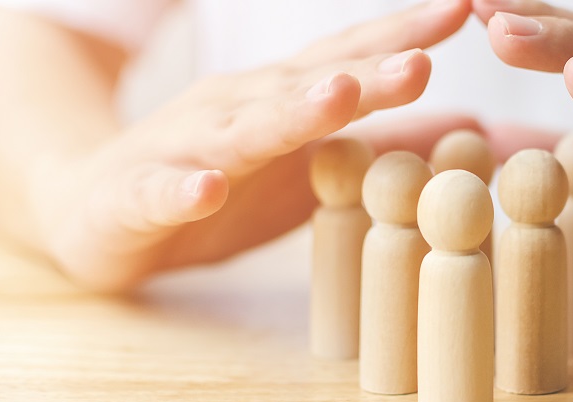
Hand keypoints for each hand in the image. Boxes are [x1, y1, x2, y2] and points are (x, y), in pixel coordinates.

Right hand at [28, 0, 473, 290]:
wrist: (101, 210)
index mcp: (280, 101)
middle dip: (364, 76)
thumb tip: (472, 131)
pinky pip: (162, 192)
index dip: (399, 36)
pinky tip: (208, 187)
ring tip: (336, 98)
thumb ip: (384, 147)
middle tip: (420, 63)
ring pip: (241, 130)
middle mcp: (236, 110)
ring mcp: (186, 148)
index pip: (345, 60)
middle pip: (306, 90)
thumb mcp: (312, 169)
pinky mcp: (138, 195)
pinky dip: (184, 189)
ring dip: (289, 114)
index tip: (461, 10)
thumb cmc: (222, 182)